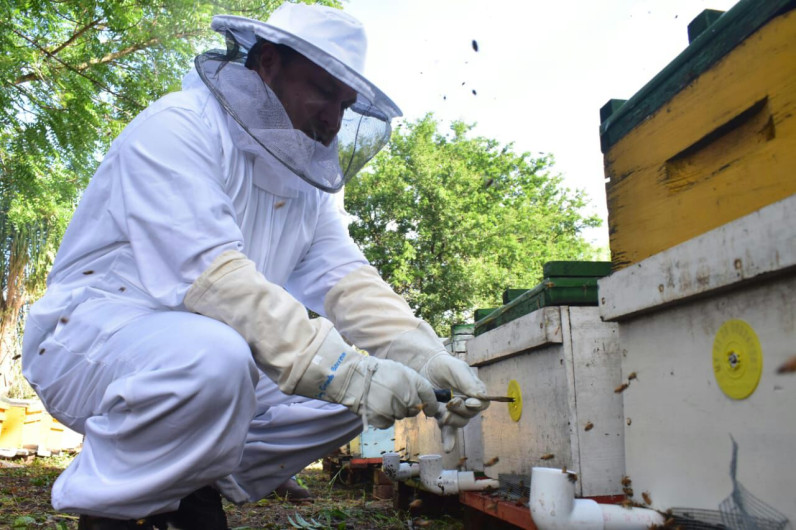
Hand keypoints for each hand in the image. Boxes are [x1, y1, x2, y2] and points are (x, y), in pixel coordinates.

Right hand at [293, 329, 439, 428]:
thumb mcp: (398, 370)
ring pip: (400, 416)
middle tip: (394, 398)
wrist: (351, 378)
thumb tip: (422, 401)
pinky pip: (389, 422)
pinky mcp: (382, 419)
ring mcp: (394, 408)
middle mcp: (405, 395)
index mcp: (411, 380)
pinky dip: (383, 417)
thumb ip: (412, 384)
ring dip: (394, 411)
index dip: (431, 404)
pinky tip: (375, 406)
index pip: (428, 395)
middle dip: (408, 406)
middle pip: (414, 409)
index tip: (429, 410)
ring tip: (380, 398)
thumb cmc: (375, 372)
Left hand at [420, 352, 489, 451]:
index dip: (476, 405)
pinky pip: (448, 432)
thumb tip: (479, 399)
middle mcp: (468, 405)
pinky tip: (448, 448)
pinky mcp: (442, 417)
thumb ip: (470, 383)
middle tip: (449, 403)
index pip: (482, 404)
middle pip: (470, 415)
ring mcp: (455, 413)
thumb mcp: (459, 369)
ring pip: (459, 423)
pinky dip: (449, 440)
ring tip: (442, 413)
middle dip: (460, 411)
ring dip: (451, 420)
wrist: (426, 367)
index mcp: (476, 393)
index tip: (468, 402)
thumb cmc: (446, 366)